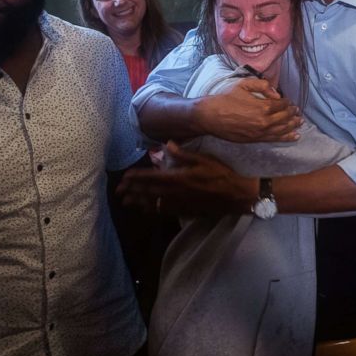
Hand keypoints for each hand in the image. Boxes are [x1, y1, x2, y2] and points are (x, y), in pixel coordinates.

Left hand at [116, 141, 257, 216]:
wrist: (237, 194)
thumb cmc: (222, 173)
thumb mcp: (204, 159)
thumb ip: (183, 154)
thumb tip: (166, 145)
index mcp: (178, 177)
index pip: (152, 177)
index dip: (137, 177)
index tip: (124, 177)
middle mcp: (176, 192)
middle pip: (149, 192)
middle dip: (132, 191)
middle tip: (118, 192)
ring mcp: (180, 203)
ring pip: (154, 203)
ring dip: (139, 202)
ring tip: (126, 202)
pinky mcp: (186, 210)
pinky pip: (165, 211)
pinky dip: (153, 210)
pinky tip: (147, 210)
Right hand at [194, 78, 301, 142]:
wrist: (210, 116)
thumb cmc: (225, 99)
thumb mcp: (243, 85)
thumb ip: (262, 85)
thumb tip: (276, 93)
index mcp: (262, 107)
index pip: (281, 105)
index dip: (287, 103)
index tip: (290, 101)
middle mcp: (264, 122)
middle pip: (284, 118)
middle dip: (292, 114)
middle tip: (298, 111)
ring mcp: (260, 133)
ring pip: (282, 129)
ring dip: (293, 125)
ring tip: (300, 122)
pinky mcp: (255, 140)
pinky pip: (274, 139)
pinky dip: (286, 138)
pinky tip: (295, 136)